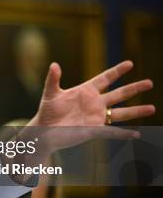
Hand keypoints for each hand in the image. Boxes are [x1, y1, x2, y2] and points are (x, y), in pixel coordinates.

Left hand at [29, 60, 154, 126]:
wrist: (44, 131)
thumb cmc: (47, 112)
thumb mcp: (50, 94)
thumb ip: (53, 79)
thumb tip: (54, 65)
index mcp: (85, 91)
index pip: (105, 79)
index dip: (117, 71)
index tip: (130, 64)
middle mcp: (94, 103)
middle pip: (119, 94)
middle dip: (134, 89)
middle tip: (150, 83)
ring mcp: (96, 117)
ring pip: (120, 113)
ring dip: (136, 111)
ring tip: (152, 108)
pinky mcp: (94, 130)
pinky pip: (112, 132)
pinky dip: (124, 134)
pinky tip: (137, 134)